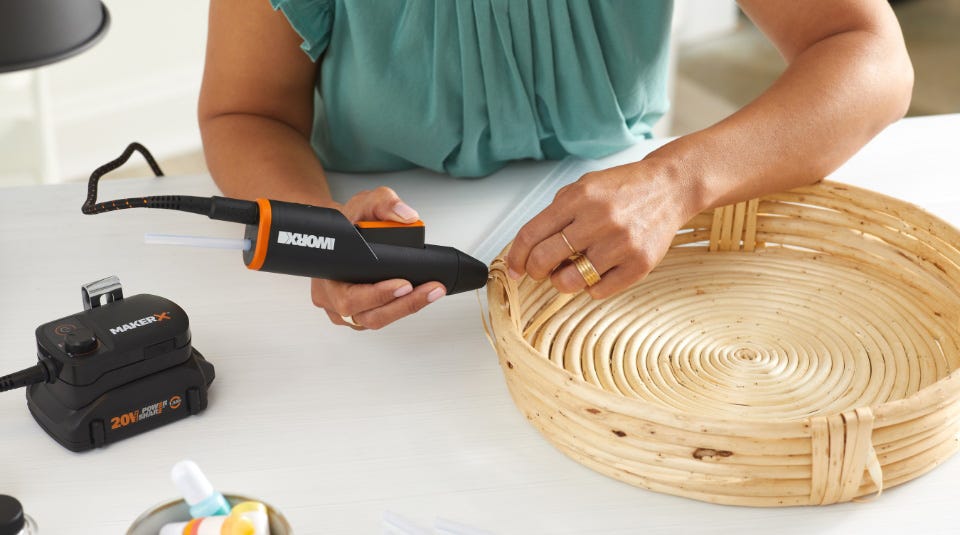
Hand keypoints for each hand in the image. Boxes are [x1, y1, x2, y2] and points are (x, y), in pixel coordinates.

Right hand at [311, 187, 446, 328]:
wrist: (342, 231)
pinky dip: (402, 308)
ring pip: (377, 320)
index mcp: (328, 274)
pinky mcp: (359, 314)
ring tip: (431, 292)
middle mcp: (332, 297)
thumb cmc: (348, 222)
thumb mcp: (365, 202)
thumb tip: (407, 216)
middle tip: (429, 289)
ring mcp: (344, 310)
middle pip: (369, 315)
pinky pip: (380, 318)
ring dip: (407, 308)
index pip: (350, 297)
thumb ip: (384, 203)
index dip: (378, 295)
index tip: (404, 283)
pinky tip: (418, 296)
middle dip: (403, 304)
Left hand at [506, 159, 700, 298]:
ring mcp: (620, 244)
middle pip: (545, 260)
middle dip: (535, 271)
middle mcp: (599, 220)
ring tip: (570, 269)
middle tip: (539, 271)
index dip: (516, 257)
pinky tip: (595, 272)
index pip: (531, 235)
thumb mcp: (584, 186)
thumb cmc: (623, 188)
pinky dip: (589, 287)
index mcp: (579, 198)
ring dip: (562, 281)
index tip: (514, 268)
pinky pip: (598, 291)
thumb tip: (527, 247)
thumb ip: (556, 212)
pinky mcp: (639, 264)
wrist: (669, 187)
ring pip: (570, 281)